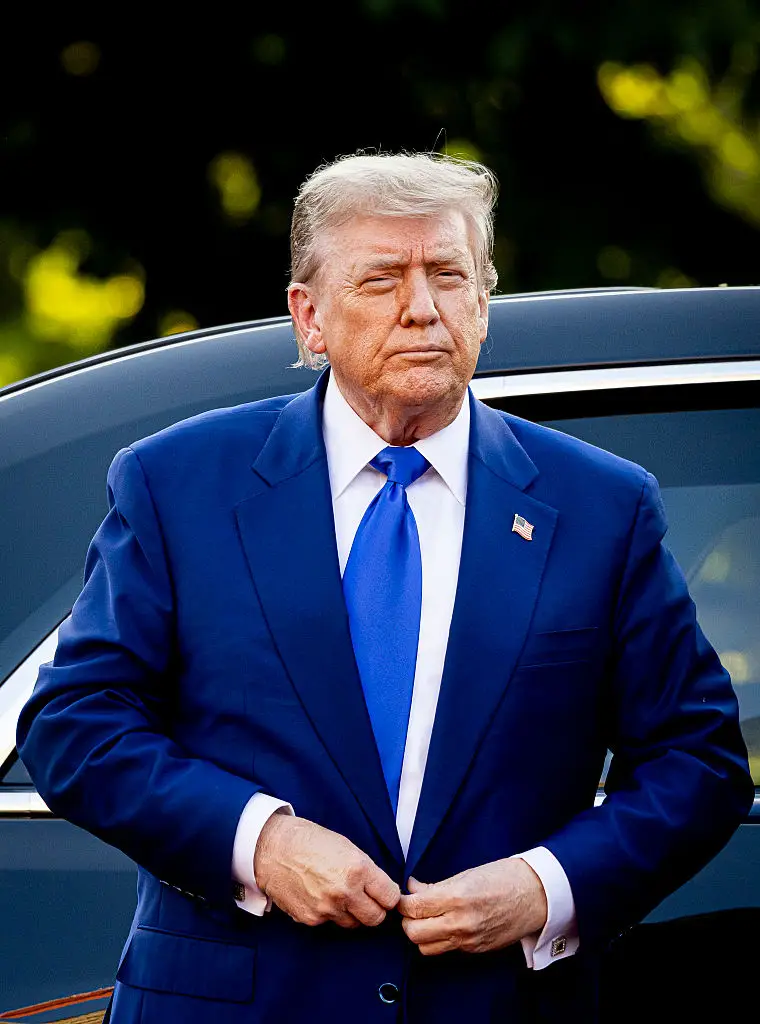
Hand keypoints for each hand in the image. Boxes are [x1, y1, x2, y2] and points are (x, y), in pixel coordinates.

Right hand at [254, 814, 400, 927]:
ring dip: (351, 913)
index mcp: (357, 870)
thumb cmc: (310, 841)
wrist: (272, 848)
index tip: (384, 893)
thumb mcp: (347, 847)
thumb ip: (366, 871)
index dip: (389, 895)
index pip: (390, 898)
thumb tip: (381, 890)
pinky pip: (330, 923)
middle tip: (367, 898)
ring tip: (339, 893)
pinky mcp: (310, 919)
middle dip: (375, 909)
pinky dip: (329, 914)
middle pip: (376, 918)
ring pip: (353, 924)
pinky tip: (320, 895)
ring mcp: (326, 909)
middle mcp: (344, 893)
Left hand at [398, 857, 546, 955]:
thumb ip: (436, 886)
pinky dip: (440, 940)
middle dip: (408, 921)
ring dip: (421, 935)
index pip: (413, 907)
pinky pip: (447, 950)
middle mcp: (460, 922)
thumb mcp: (466, 874)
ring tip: (428, 919)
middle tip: (413, 909)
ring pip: (426, 948)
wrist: (535, 895)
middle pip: (414, 933)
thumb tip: (413, 888)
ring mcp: (468, 939)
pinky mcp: (476, 949)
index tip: (403, 897)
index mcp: (456, 898)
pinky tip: (446, 925)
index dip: (402, 902)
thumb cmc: (504, 877)